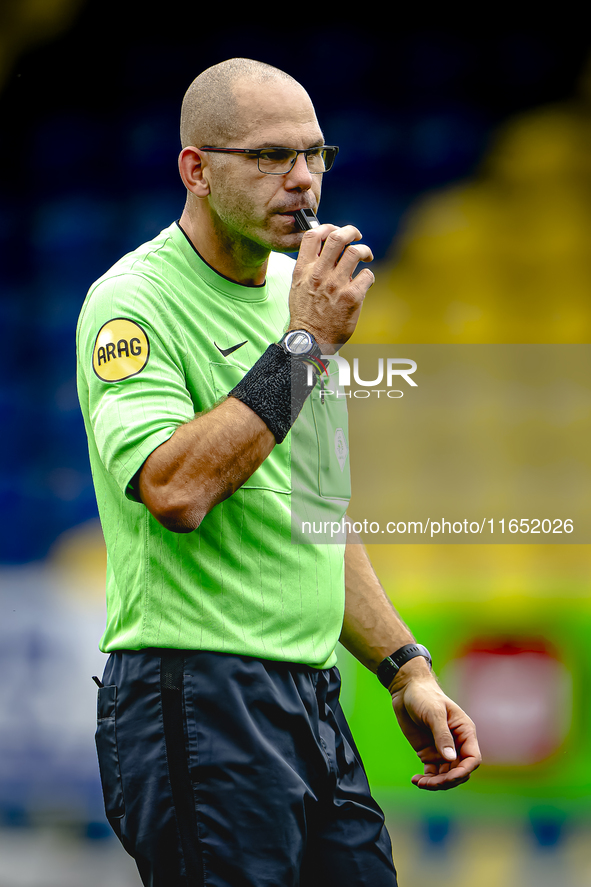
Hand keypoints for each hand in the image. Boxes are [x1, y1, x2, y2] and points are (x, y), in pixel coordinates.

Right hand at [288, 224, 373, 350]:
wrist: (310, 339)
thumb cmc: (305, 314)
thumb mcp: (298, 286)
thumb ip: (308, 268)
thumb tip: (324, 251)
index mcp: (303, 270)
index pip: (312, 235)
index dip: (326, 226)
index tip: (334, 230)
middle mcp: (319, 274)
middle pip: (337, 237)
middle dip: (351, 231)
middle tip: (356, 236)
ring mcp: (336, 285)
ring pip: (355, 252)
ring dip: (364, 250)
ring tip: (366, 255)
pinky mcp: (352, 297)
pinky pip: (367, 275)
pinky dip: (369, 276)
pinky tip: (365, 282)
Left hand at [391, 675, 480, 790]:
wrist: (406, 690)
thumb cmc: (424, 696)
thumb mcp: (434, 713)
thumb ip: (442, 735)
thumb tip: (451, 758)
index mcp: (464, 732)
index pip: (472, 758)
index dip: (464, 771)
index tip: (449, 778)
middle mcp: (457, 744)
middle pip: (460, 771)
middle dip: (447, 781)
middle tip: (429, 783)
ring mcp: (443, 750)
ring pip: (446, 775)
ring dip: (436, 783)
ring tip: (420, 783)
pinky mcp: (429, 753)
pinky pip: (432, 773)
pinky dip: (426, 780)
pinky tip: (416, 780)